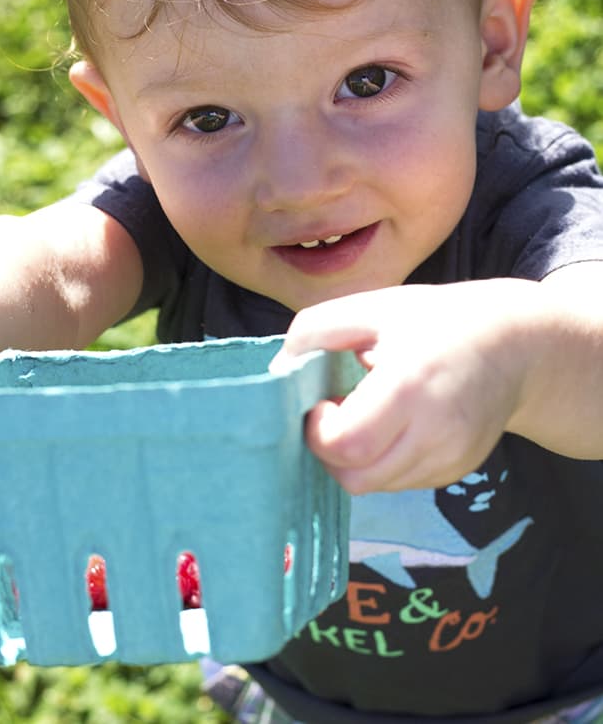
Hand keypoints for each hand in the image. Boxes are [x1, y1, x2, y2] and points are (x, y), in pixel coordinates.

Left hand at [281, 280, 538, 493]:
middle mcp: (435, 434)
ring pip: (376, 485)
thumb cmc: (436, 320)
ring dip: (355, 458)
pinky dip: (381, 461)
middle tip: (335, 412)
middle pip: (357, 477)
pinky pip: (400, 481)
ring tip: (365, 413)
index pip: (347, 444)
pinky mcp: (457, 472)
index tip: (320, 402)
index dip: (317, 431)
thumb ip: (315, 331)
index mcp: (410, 386)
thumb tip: (278, 372)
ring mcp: (450, 459)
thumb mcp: (372, 306)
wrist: (515, 344)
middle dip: (330, 451)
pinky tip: (391, 425)